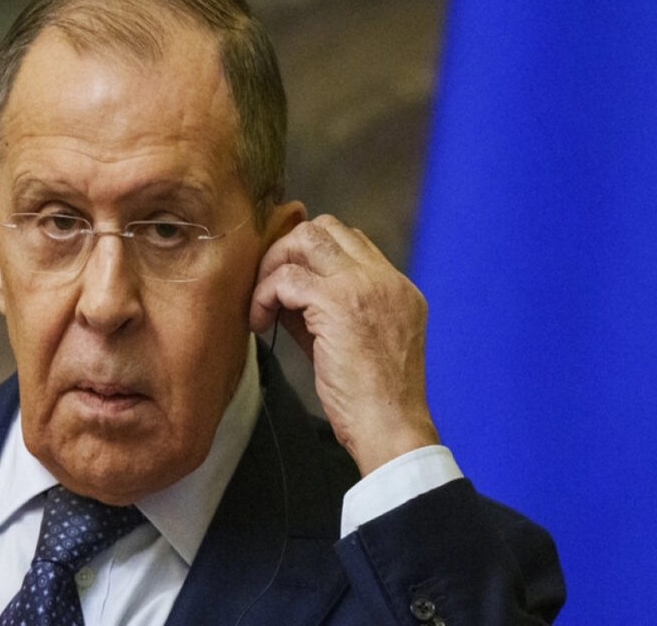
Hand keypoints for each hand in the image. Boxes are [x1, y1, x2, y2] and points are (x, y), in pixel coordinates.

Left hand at [250, 215, 438, 475]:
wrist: (391, 429)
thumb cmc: (373, 402)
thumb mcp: (354, 346)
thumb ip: (324, 314)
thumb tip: (282, 295)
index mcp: (396, 288)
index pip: (350, 241)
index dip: (311, 255)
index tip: (288, 286)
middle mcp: (385, 279)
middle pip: (327, 227)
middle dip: (288, 251)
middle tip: (269, 288)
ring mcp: (363, 286)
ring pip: (307, 238)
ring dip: (274, 266)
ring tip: (262, 304)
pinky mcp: (339, 303)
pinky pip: (286, 278)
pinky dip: (264, 295)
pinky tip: (260, 322)